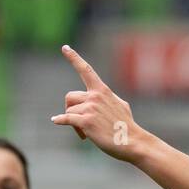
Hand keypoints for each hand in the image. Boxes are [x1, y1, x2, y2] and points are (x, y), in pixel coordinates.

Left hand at [51, 45, 141, 160]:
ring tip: (85, 133)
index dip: (74, 58)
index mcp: (102, 90)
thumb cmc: (126, 126)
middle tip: (78, 122)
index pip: (86, 70)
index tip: (65, 47)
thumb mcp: (120, 105)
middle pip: (70, 97)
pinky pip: (66, 119)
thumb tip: (99, 100)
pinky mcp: (86, 122)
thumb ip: (107, 99)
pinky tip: (56, 121)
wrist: (132, 141)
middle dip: (71, 108)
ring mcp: (90, 109)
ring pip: (69, 111)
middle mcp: (95, 96)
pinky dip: (60, 120)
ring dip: (73, 123)